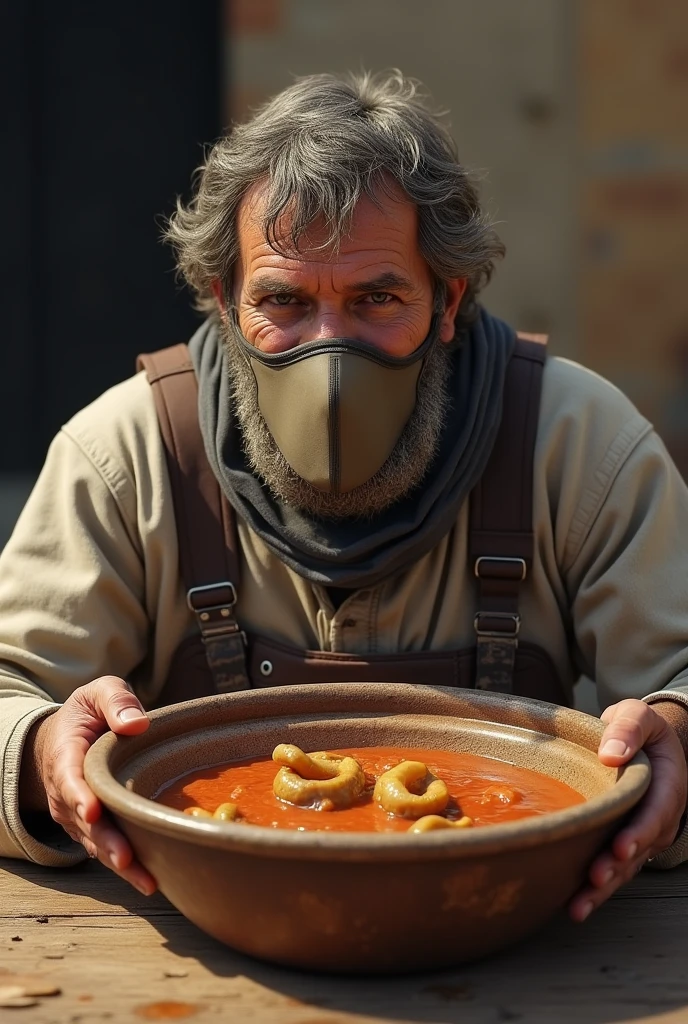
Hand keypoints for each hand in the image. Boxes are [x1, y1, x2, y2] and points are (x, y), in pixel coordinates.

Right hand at [20, 676, 156, 895]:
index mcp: (66, 756)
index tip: (92, 811)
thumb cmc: (87, 715)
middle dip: (105, 841)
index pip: (69, 779)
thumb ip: (115, 700)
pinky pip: (107, 848)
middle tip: (126, 858)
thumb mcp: (97, 693)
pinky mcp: (93, 828)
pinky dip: (126, 866)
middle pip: (85, 822)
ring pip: (97, 842)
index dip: (79, 797)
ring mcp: (78, 816)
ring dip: (120, 863)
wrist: (65, 738)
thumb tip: (137, 723)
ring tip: (146, 880)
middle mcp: (67, 793)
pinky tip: (150, 879)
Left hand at [569, 698, 686, 921]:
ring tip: (579, 906)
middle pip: (640, 847)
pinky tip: (573, 903)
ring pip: (626, 866)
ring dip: (603, 888)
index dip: (639, 832)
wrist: (639, 740)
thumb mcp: (637, 716)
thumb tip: (611, 755)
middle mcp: (658, 815)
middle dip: (617, 867)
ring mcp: (641, 832)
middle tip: (595, 879)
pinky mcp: (622, 841)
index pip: (656, 812)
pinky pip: (613, 867)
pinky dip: (595, 887)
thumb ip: (628, 729)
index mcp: (667, 785)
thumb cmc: (638, 728)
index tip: (620, 847)